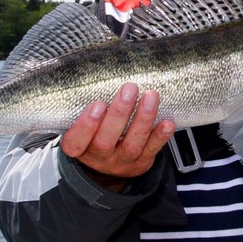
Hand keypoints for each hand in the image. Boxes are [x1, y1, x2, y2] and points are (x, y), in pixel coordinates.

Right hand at [60, 82, 174, 190]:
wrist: (111, 165)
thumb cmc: (95, 136)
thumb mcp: (83, 128)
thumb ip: (87, 110)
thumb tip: (91, 76)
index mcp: (80, 149)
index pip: (76, 142)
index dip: (85, 125)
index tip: (98, 104)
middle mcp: (99, 158)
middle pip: (105, 141)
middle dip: (119, 113)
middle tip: (129, 90)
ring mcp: (121, 162)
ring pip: (131, 144)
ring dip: (143, 119)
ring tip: (150, 96)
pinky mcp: (142, 162)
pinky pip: (152, 150)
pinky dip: (160, 136)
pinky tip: (167, 122)